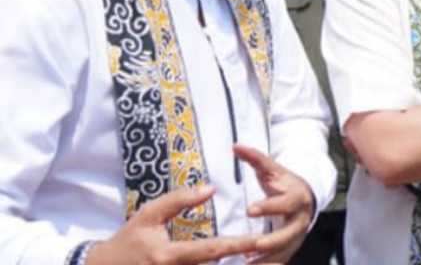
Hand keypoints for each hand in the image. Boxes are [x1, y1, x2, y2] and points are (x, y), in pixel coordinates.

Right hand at [86, 184, 259, 264]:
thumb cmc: (128, 240)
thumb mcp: (149, 215)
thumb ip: (179, 200)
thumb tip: (211, 188)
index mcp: (169, 256)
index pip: (210, 250)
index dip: (236, 245)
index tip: (258, 239)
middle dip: (241, 263)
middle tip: (268, 250)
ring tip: (259, 259)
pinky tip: (234, 264)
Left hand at [235, 144, 315, 263]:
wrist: (305, 197)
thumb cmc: (284, 183)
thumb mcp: (272, 169)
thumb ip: (255, 158)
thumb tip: (236, 146)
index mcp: (297, 198)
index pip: (284, 203)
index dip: (268, 207)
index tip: (249, 210)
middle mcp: (300, 219)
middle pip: (289, 233)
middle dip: (272, 240)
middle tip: (253, 245)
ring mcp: (297, 236)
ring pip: (285, 251)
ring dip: (268, 259)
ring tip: (247, 263)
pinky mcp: (292, 248)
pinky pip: (281, 261)